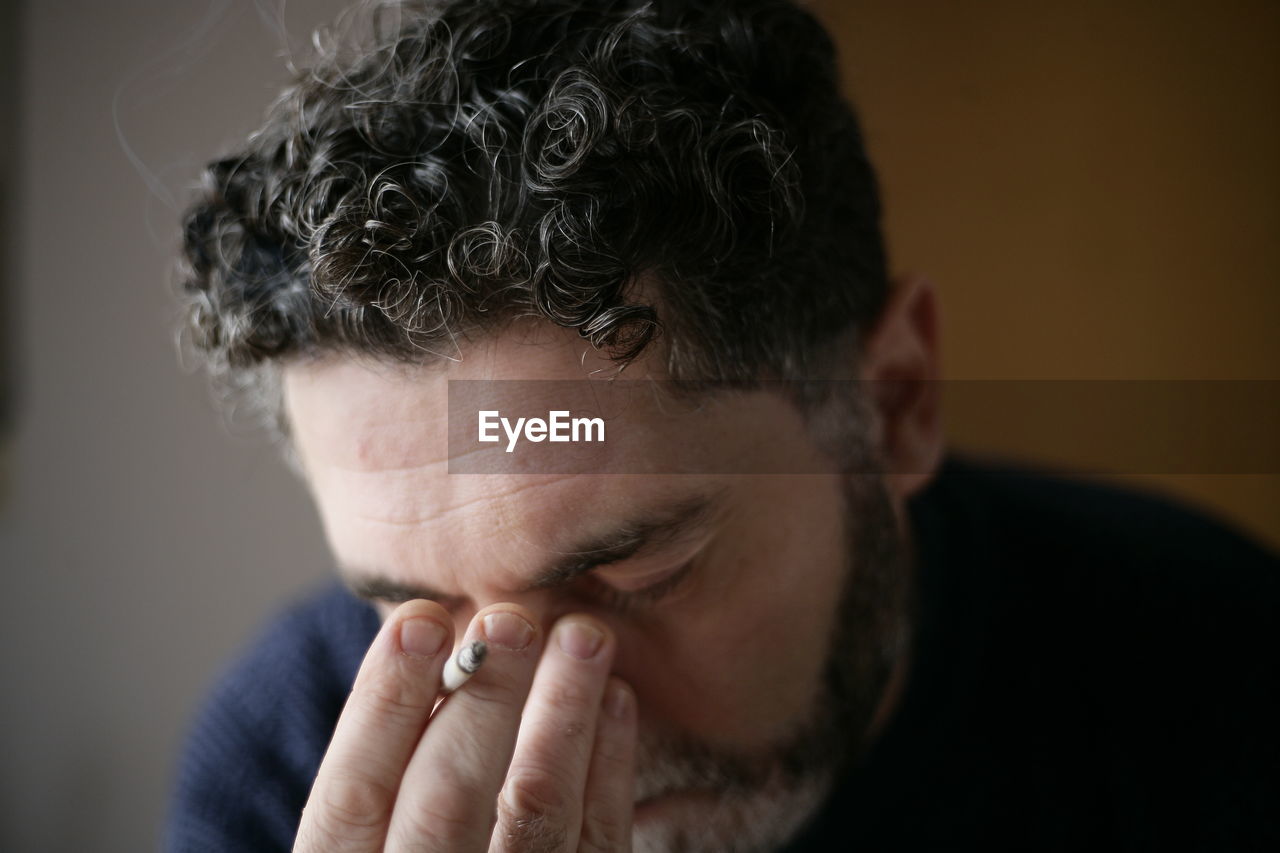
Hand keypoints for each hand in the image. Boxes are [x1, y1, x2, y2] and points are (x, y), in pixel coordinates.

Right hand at [294, 600, 636, 851]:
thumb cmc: (413, 843)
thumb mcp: (377, 820)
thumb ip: (392, 754)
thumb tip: (428, 632)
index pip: (353, 795)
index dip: (384, 703)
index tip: (421, 619)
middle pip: (447, 801)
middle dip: (482, 698)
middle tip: (511, 620)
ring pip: (539, 811)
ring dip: (563, 710)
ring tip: (582, 635)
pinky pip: (601, 836)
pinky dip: (611, 761)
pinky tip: (614, 696)